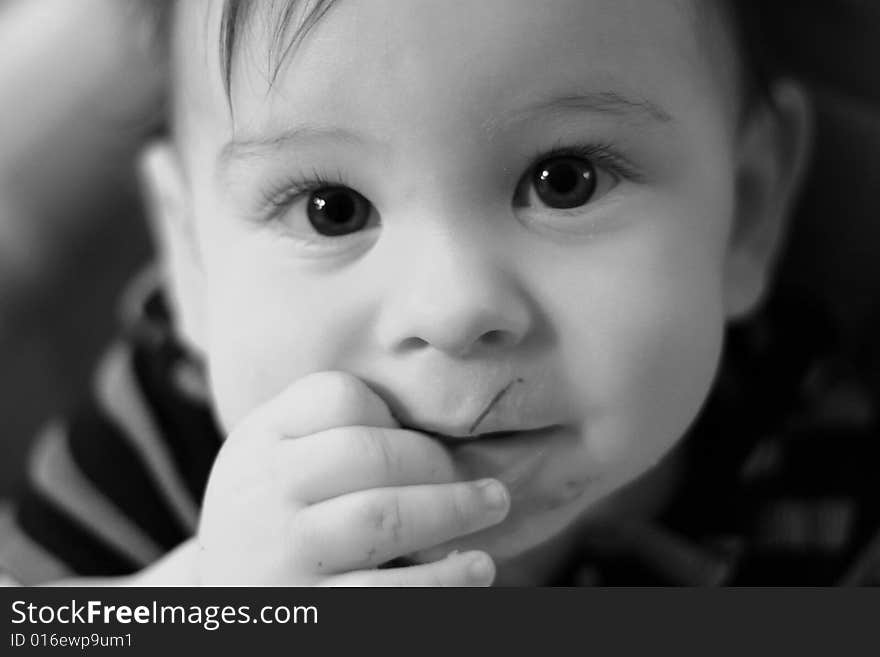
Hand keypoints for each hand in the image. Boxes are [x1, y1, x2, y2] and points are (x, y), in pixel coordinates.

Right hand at [195, 371, 509, 585]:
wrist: (224, 608)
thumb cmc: (273, 520)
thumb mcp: (274, 460)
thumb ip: (326, 429)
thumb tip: (431, 427)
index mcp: (258, 441)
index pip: (336, 396)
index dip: (390, 411)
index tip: (413, 440)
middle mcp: (262, 492)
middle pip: (368, 452)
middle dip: (436, 461)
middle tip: (476, 478)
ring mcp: (282, 555)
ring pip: (382, 516)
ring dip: (453, 509)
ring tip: (493, 506)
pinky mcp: (309, 614)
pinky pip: (386, 595)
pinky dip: (443, 581)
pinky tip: (477, 568)